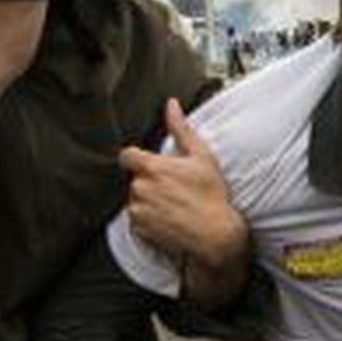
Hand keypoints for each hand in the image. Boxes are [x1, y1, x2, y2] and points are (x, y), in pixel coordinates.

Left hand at [121, 99, 249, 307]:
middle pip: (134, 179)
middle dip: (149, 181)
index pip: (127, 155)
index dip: (137, 159)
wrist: (214, 235)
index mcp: (151, 167)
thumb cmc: (212, 195)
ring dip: (148, 201)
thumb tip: (171, 104)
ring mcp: (137, 210)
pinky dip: (148, 219)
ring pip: (135, 199)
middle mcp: (140, 188)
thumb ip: (181, 129)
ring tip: (173, 206)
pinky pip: (137, 220)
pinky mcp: (139, 229)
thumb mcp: (202, 157)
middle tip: (173, 188)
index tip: (152, 165)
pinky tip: (168, 219)